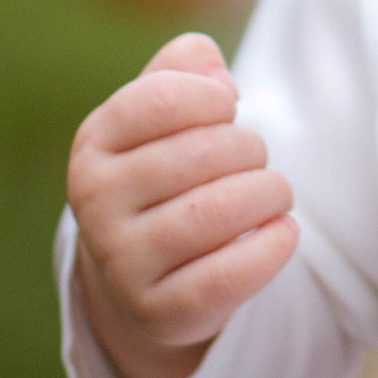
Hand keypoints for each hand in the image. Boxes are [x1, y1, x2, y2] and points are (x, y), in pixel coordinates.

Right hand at [66, 33, 297, 377]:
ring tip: (275, 193)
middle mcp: (95, 203)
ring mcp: (121, 263)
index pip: (159, 99)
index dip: (212, 97)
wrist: (144, 269)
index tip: (228, 107)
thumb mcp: (165, 107)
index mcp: (94, 144)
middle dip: (251, 149)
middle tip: (255, 160)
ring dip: (268, 194)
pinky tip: (283, 231)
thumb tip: (217, 78)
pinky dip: (271, 247)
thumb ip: (186, 66)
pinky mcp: (158, 312)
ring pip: (216, 213)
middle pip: (202, 154)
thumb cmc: (169, 166)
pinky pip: (226, 277)